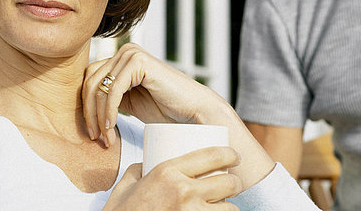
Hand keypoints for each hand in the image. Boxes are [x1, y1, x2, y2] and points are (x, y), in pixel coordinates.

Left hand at [83, 43, 225, 145]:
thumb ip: (109, 97)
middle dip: (90, 114)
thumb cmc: (165, 109)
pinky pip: (113, 89)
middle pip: (90, 82)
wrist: (193, 112)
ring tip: (106, 138)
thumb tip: (82, 103)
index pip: (90, 80)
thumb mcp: (128, 102)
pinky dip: (109, 111)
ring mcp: (132, 53)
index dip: (87, 108)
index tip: (94, 134)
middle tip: (96, 139)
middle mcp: (125, 51)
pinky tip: (112, 128)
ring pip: (99, 87)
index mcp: (122, 58)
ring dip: (99, 116)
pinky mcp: (139, 61)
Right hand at [102, 147, 241, 210]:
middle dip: (234, 183)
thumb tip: (149, 162)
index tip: (233, 157)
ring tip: (224, 206)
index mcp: (168, 172)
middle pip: (228, 183)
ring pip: (229, 209)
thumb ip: (140, 169)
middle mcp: (183, 191)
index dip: (229, 154)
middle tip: (231, 184)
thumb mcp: (126, 185)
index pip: (212, 156)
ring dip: (229, 207)